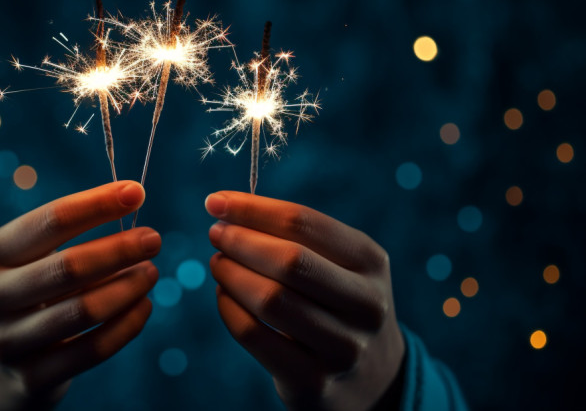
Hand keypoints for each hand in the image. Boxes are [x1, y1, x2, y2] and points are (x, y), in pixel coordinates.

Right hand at [0, 181, 160, 410]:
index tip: (137, 192)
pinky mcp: (31, 378)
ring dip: (128, 287)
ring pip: (85, 310)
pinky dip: (127, 325)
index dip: (97, 204)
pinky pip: (93, 348)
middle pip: (69, 267)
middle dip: (120, 249)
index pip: (50, 221)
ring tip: (150, 273)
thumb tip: (129, 202)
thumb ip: (66, 236)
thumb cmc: (22, 294)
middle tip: (152, 239)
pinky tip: (143, 307)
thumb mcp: (23, 261)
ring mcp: (7, 343)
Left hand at [205, 191, 404, 410]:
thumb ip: (294, 236)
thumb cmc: (338, 302)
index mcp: (371, 261)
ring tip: (219, 263)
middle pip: (289, 261)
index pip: (304, 223)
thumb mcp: (340, 264)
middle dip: (240, 241)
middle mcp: (366, 304)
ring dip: (231, 274)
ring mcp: (343, 348)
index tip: (215, 202)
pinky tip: (224, 295)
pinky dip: (228, 309)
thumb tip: (224, 208)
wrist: (371, 377)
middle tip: (216, 235)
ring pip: (269, 300)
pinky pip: (254, 335)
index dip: (252, 209)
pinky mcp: (314, 382)